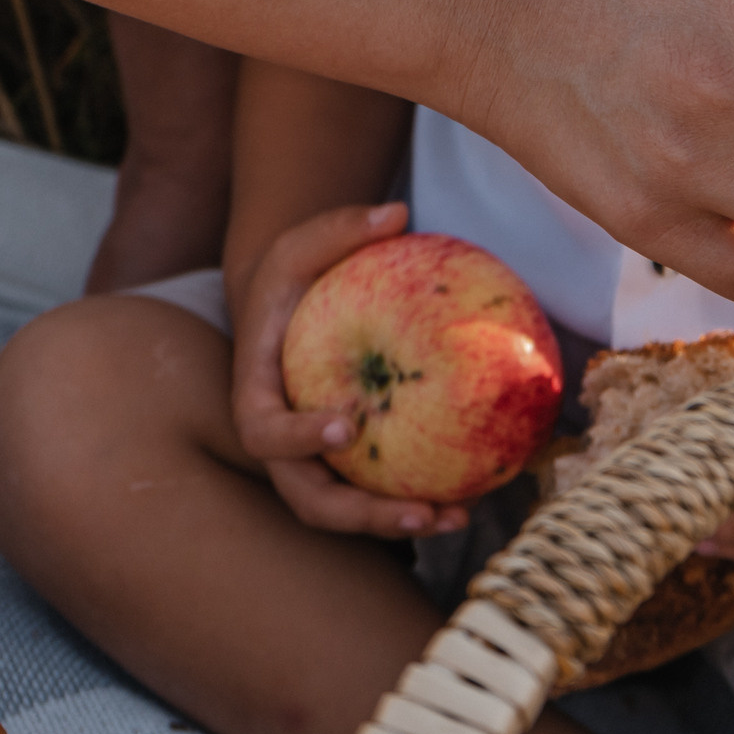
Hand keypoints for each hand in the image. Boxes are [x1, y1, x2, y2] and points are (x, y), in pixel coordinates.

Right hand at [229, 202, 469, 538]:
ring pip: (348, 509)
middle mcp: (283, 441)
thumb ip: (343, 226)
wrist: (290, 308)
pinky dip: (420, 500)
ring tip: (458, 518)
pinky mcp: (350, 463)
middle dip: (361, 515)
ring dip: (398, 523)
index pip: (263, 432)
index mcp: (258, 394)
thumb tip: (398, 210)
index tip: (344, 426)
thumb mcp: (305, 241)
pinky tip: (475, 498)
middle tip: (420, 512)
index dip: (296, 439)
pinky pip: (380, 491)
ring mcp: (314, 460)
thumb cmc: (296, 273)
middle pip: (310, 497)